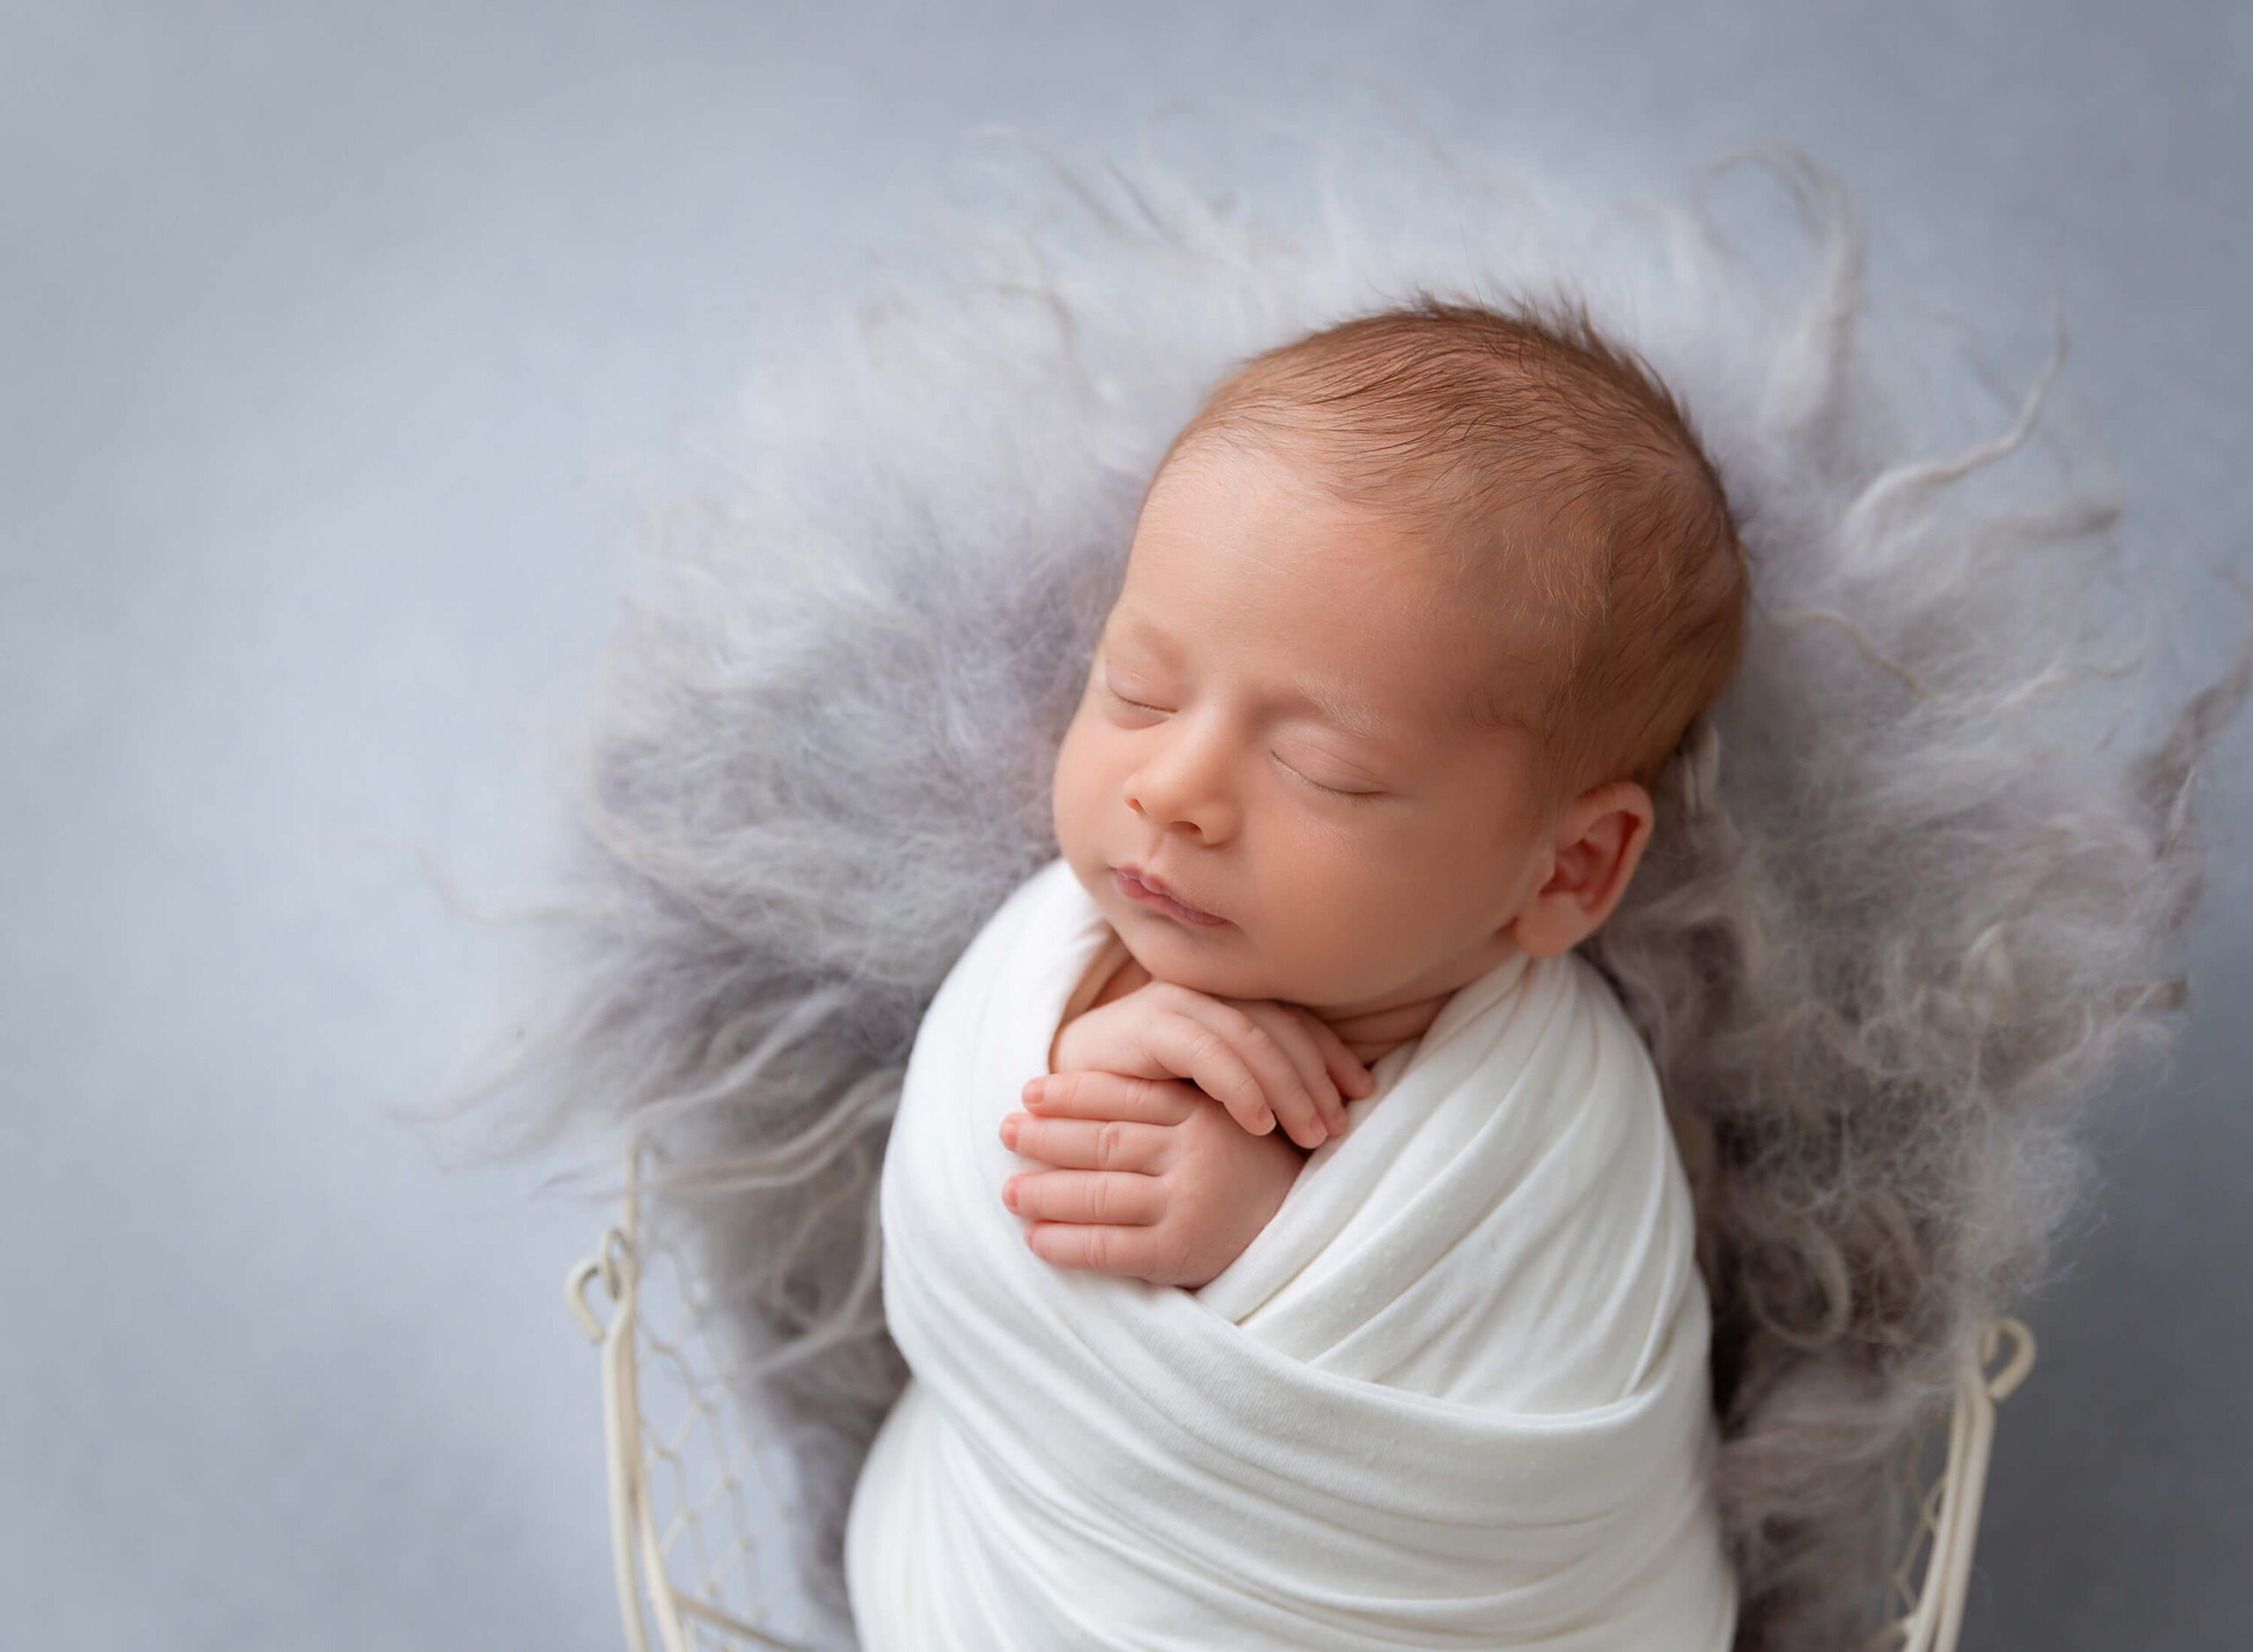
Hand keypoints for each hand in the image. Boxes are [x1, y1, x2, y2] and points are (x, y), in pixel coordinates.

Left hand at [999, 1069, 1306, 1287]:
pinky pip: (1109, 1247)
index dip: (1070, 1093)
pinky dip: (1066, 1244)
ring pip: (1099, 1194)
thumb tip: (1089, 1086)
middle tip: (1004, 1131)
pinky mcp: (1182, 1251)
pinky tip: (1035, 1241)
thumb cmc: (1246, 1164)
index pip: (1122, 1096)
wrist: (1305, 1226)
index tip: (1029, 1091)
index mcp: (1202, 1110)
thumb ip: (1171, 1097)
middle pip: (1103, 1141)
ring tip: (1009, 1191)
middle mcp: (1195, 1152)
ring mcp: (1188, 1202)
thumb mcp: (1221, 1115)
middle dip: (1045, 1137)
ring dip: (1044, 1192)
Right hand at [1050, 979, 1375, 1148]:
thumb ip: (1258, 1084)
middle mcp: (1207, 991)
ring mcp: (1176, 1002)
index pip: (1296, 1018)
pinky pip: (1206, 1051)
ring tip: (1310, 1135)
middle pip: (1281, 1024)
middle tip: (1338, 1127)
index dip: (1333, 1054)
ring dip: (1288, 1087)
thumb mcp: (1212, 1091)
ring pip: (1252, 1037)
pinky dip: (1239, 1087)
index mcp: (1228, 998)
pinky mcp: (1147, 1024)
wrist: (1062, 1100)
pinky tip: (1258, 1124)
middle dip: (1317, 1076)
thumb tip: (1330, 1111)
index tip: (1362, 1094)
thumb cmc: (1146, 1099)